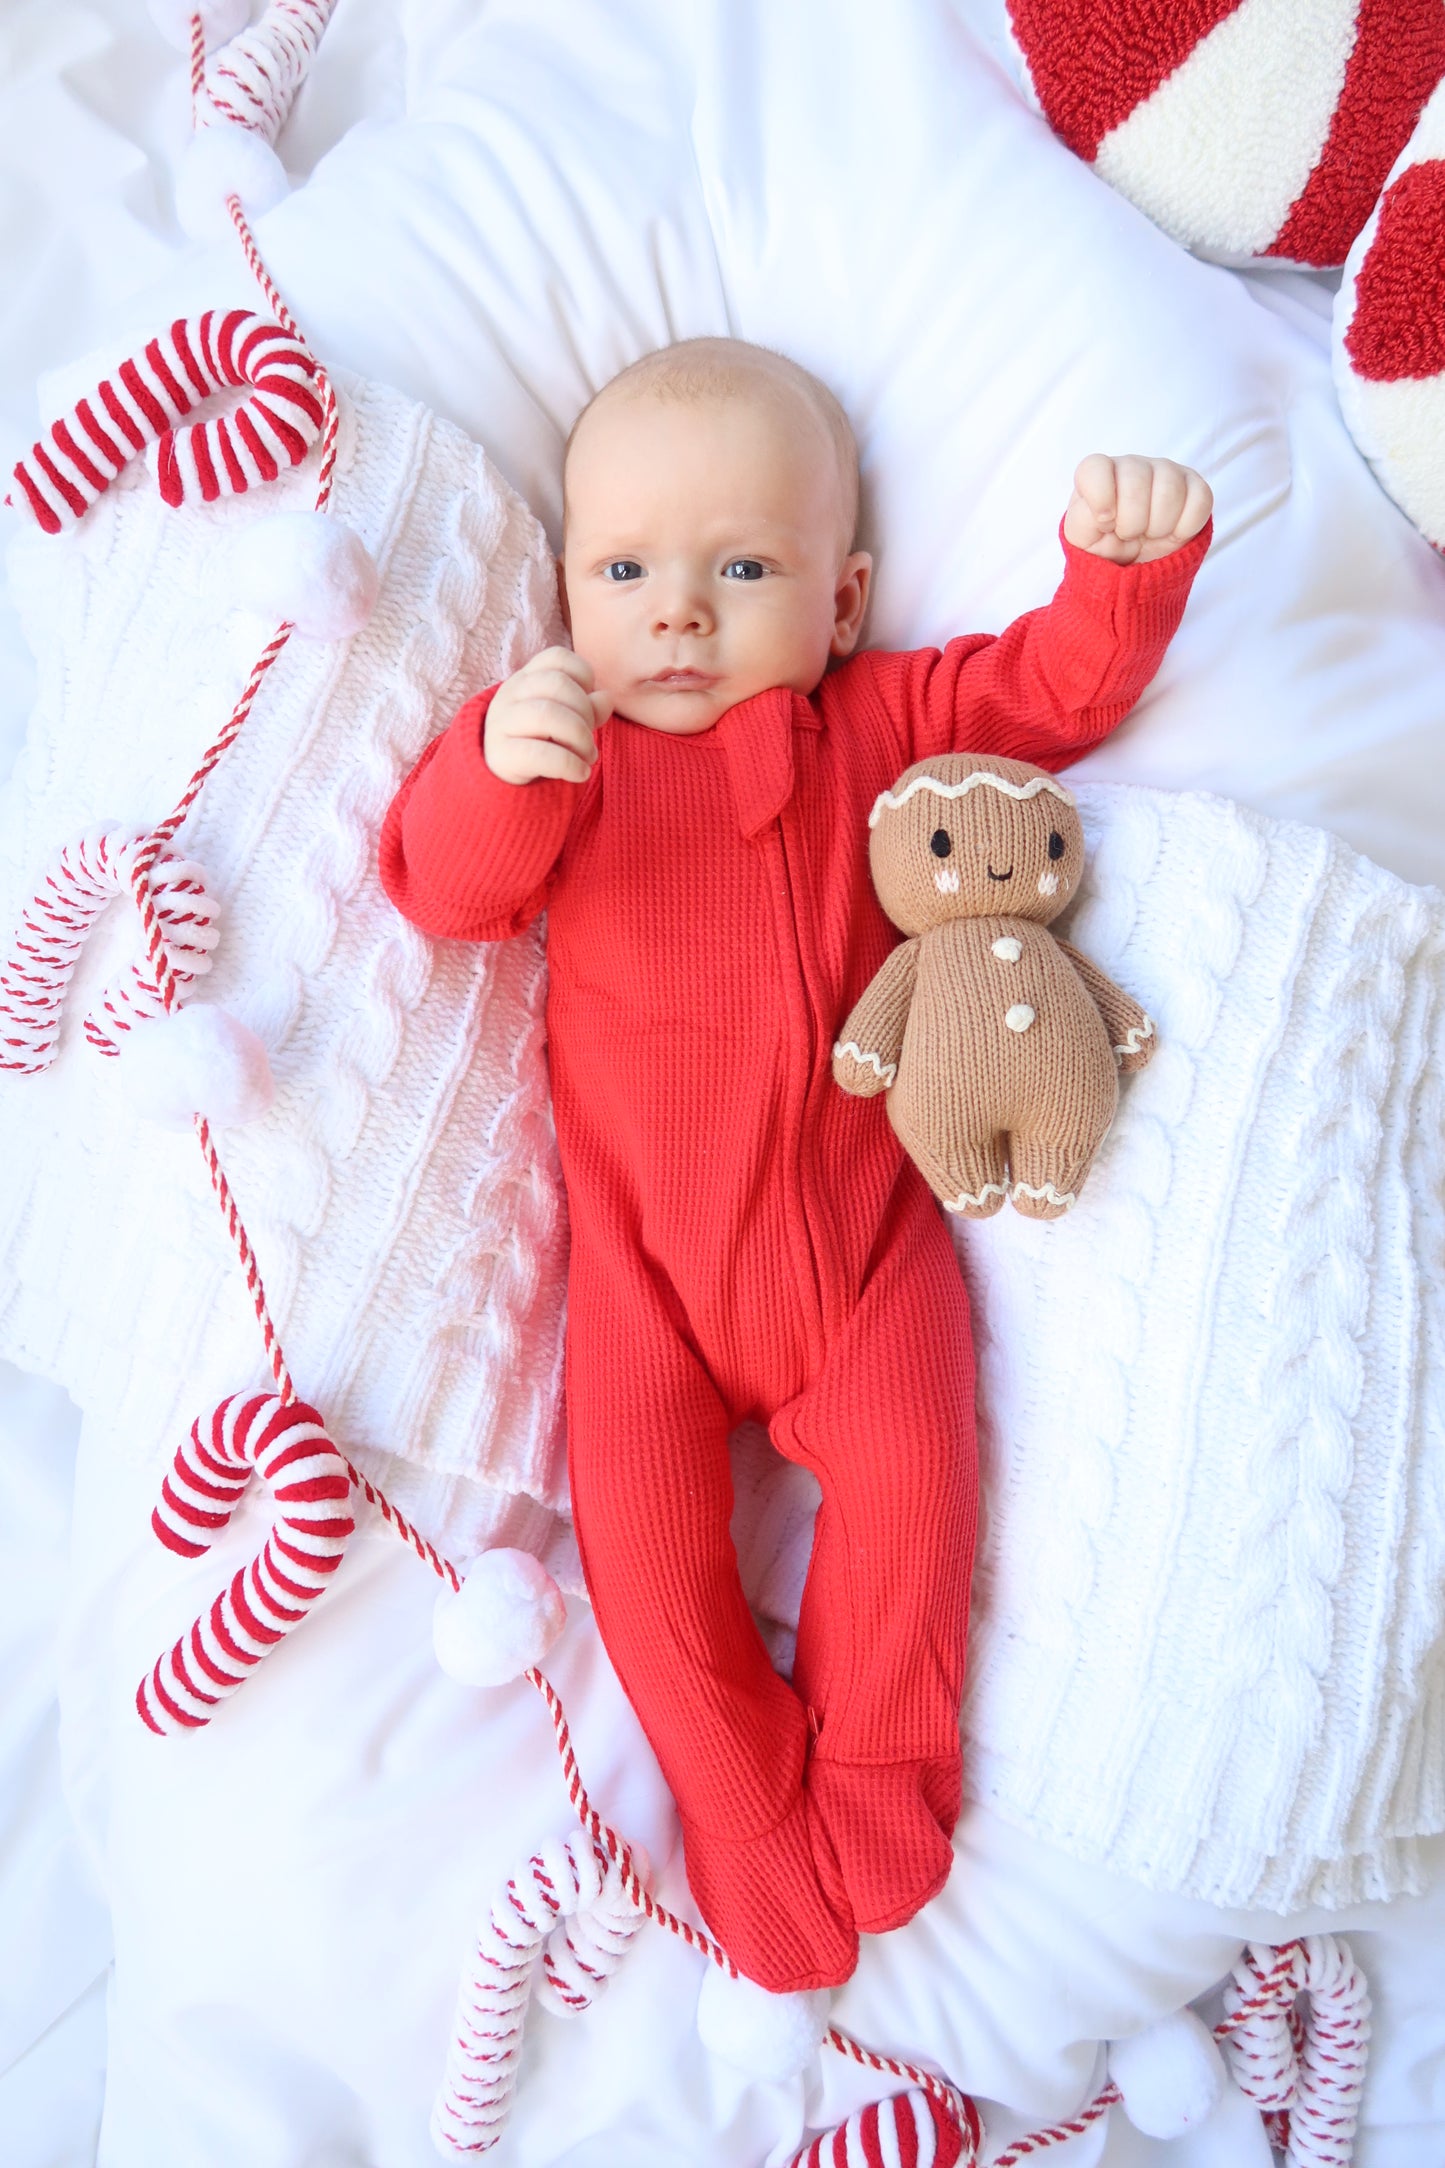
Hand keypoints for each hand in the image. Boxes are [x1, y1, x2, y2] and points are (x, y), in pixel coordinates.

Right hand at [484, 646, 612, 784]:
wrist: (501, 774)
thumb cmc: (540, 739)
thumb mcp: (567, 718)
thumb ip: (589, 706)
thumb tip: (606, 698)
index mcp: (526, 678)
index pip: (558, 657)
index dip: (584, 676)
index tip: (589, 703)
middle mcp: (511, 694)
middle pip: (557, 684)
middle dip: (585, 711)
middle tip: (590, 737)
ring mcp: (502, 723)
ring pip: (547, 714)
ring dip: (580, 737)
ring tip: (588, 756)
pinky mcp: (502, 755)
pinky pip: (540, 754)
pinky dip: (570, 764)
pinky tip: (580, 773)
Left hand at [1063, 455, 1211, 565]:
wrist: (1137, 562)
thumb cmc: (1106, 545)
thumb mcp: (1083, 540)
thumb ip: (1082, 522)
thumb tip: (1104, 513)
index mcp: (1099, 473)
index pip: (1094, 468)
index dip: (1100, 499)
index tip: (1105, 523)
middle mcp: (1132, 465)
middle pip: (1135, 482)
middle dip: (1131, 523)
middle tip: (1129, 534)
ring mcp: (1166, 471)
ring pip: (1169, 491)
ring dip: (1158, 527)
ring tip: (1150, 533)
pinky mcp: (1196, 486)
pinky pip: (1200, 501)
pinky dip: (1185, 527)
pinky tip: (1172, 532)